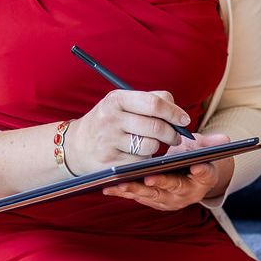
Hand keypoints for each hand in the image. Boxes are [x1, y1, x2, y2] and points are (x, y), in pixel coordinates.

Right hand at [66, 89, 191, 175]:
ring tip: (150, 143)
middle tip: (176, 137)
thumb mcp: (122, 103)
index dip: (174, 112)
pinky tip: (137, 154)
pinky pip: (141, 161)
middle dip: (172, 134)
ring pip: (151, 146)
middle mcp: (111, 118)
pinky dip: (145, 159)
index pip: (154, 103)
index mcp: (116, 99)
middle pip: (156, 127)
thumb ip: (151, 101)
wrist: (77, 145)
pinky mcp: (110, 161)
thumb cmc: (109, 120)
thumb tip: (180, 115)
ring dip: (157, 147)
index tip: (184, 120)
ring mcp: (109, 141)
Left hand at [102, 132, 232, 210]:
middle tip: (150, 177)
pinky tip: (108, 187)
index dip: (202, 172)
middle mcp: (187, 193)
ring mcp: (168, 199)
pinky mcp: (152, 200)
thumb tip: (225, 139)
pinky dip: (123, 192)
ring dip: (136, 189)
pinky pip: (136, 197)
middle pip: (174, 187)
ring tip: (121, 182)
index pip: (205, 175)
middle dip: (162, 183)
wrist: (185, 175)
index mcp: (203, 179)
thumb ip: (210, 144)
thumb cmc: (191, 156)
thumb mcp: (201, 148)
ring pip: (152, 195)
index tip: (196, 167)